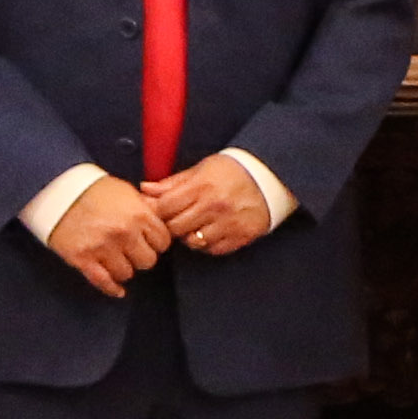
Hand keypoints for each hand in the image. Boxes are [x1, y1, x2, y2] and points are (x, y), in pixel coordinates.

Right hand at [48, 174, 175, 294]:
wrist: (58, 192)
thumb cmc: (93, 189)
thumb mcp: (126, 192)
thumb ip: (146, 208)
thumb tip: (163, 218)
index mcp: (139, 214)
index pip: (163, 241)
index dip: (157, 243)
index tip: (149, 243)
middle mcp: (124, 232)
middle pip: (147, 261)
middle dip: (141, 257)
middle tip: (132, 252)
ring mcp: (103, 247)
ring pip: (127, 273)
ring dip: (123, 269)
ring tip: (117, 261)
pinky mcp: (83, 258)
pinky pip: (104, 282)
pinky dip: (112, 288)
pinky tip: (118, 290)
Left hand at [145, 153, 274, 254]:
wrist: (273, 176)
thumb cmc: (234, 170)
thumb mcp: (203, 169)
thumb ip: (173, 182)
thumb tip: (145, 189)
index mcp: (202, 186)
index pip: (165, 207)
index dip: (157, 211)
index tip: (159, 210)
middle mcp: (214, 206)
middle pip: (175, 227)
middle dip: (171, 224)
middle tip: (176, 219)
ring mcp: (228, 223)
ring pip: (193, 242)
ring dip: (189, 236)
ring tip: (194, 225)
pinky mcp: (241, 236)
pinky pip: (213, 249)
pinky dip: (207, 243)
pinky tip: (210, 231)